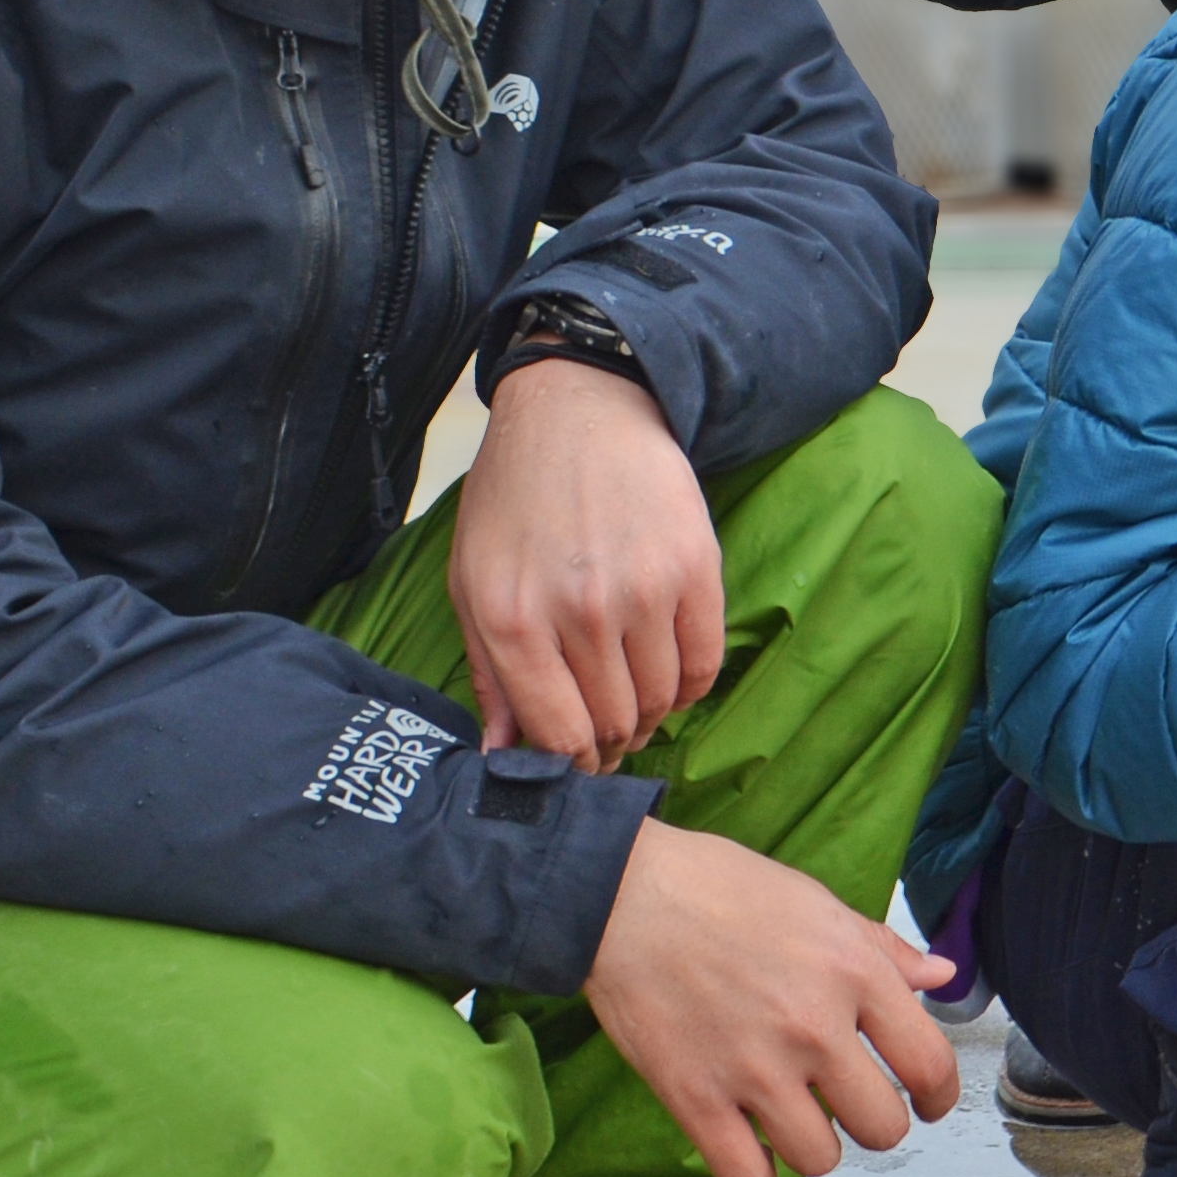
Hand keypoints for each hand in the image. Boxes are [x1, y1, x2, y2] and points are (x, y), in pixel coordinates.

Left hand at [449, 356, 723, 770]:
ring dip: (651, 717)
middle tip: (608, 737)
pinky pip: (705, 665)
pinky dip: (690, 688)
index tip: (576, 762)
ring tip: (636, 704)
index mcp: (512, 620)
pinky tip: (670, 676)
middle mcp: (578, 612)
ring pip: (661, 701)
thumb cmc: (515, 499)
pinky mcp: (695, 569)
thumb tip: (501, 755)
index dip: (571, 764)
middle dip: (610, 744)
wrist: (579, 411)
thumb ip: (488, 673)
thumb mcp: (472, 583)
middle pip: (613, 724)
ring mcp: (642, 591)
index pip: (558, 735)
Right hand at [583, 823, 961, 1176]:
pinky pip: (746, 1176)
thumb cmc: (716, 888)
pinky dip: (752, 1170)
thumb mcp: (818, 903)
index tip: (930, 1104)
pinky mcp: (695, 1098)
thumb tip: (939, 976)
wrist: (621, 895)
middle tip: (851, 1105)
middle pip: (882, 1126)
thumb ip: (884, 950)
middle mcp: (813, 1027)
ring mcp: (754, 1068)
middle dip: (874, 1122)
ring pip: (819, 1158)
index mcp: (853, 974)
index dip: (940, 1096)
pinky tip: (748, 1140)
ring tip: (793, 1115)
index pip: (930, 1064)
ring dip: (812, 1145)